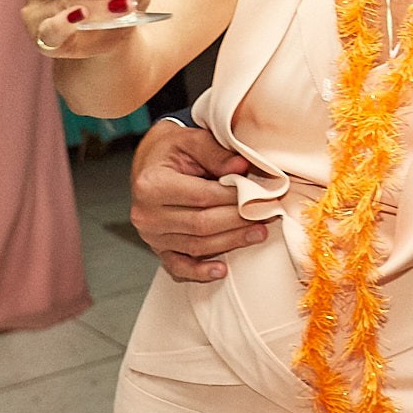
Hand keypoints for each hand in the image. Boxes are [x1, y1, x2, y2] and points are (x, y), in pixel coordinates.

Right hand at [128, 121, 265, 281]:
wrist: (150, 163)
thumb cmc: (171, 150)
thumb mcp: (191, 140)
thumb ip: (216, 153)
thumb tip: (242, 166)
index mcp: (152, 185)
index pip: (201, 196)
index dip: (233, 198)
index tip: (258, 195)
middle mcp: (147, 214)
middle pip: (201, 224)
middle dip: (237, 221)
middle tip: (266, 216)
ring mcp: (151, 235)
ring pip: (196, 246)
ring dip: (230, 242)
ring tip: (257, 233)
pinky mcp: (157, 248)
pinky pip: (178, 266)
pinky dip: (199, 272)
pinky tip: (221, 270)